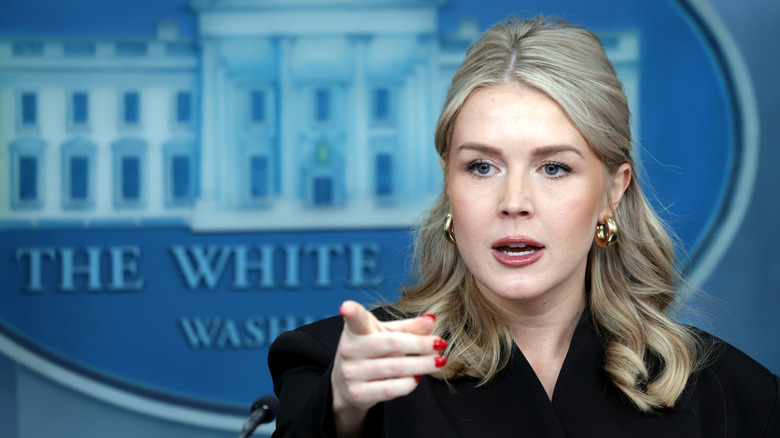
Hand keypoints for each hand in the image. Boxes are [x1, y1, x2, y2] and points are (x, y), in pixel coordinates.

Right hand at [330, 301, 446, 435]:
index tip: (346, 306)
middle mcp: (349, 350)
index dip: (351, 312)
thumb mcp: (386, 334)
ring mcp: (351, 373)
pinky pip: (391, 389)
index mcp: (355, 330)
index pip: (355, 319)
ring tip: (438, 362)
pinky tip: (418, 377)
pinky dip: (409, 383)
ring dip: (422, 365)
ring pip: (395, 368)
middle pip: (392, 344)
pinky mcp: (358, 393)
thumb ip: (409, 328)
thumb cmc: (372, 351)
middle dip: (420, 344)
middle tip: (441, 344)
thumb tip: (432, 321)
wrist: (346, 383)